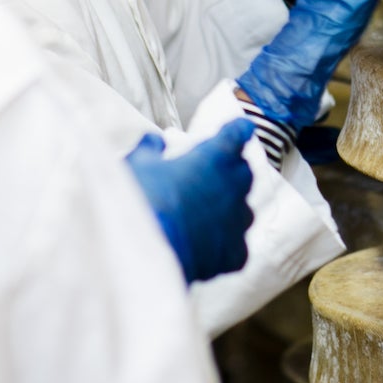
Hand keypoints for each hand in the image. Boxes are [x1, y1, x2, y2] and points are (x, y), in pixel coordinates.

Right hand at [124, 121, 255, 283]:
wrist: (145, 251)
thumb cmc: (143, 200)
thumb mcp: (138, 165)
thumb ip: (150, 149)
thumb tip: (155, 141)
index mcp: (216, 156)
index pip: (238, 132)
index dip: (238, 130)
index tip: (240, 128)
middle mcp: (234, 186)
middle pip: (243, 172)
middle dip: (230, 172)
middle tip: (208, 176)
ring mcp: (238, 221)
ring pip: (243, 211)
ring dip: (228, 209)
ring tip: (203, 216)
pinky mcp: (234, 253)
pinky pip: (236, 246)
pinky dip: (225, 245)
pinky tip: (207, 248)